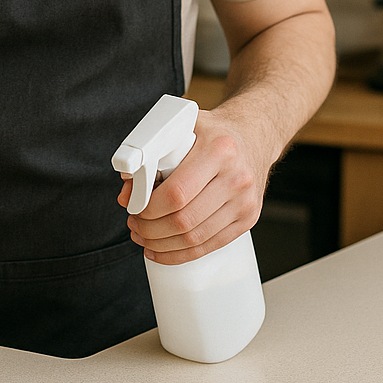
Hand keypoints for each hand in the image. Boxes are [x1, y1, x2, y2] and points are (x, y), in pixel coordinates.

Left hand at [117, 108, 268, 264]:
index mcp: (218, 150)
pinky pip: (211, 245)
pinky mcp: (248, 218)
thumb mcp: (181, 128)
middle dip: (151, 228)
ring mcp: (245, 201)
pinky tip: (163, 249)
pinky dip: (182, 253)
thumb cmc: (213, 132)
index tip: (133, 207)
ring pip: (196, 238)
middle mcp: (236, 178)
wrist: (254, 135)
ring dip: (162, 244)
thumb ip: (151, 154)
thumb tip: (128, 192)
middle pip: (184, 220)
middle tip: (134, 223)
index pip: (177, 193)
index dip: (149, 208)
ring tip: (144, 236)